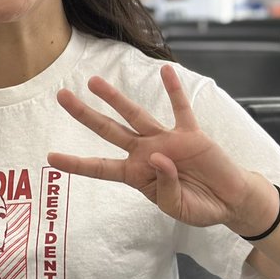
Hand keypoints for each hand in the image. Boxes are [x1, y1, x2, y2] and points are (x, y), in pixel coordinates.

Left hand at [48, 64, 266, 230]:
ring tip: (95, 81)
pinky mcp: (191, 134)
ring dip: (116, 98)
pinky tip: (165, 71)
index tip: (50, 158)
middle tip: (62, 96)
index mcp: (136, 175)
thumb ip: (165, 186)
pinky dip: (174, 90)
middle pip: (109, 131)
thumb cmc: (199, 207)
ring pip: (136, 115)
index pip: (100, 167)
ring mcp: (167, 140)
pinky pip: (181, 108)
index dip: (76, 164)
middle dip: (85, 115)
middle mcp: (146, 153)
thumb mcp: (177, 207)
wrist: (229, 201)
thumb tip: (159, 157)